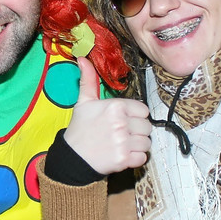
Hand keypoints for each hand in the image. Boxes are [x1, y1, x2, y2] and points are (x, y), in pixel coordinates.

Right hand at [63, 57, 150, 174]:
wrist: (73, 157)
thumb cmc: (80, 129)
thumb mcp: (84, 102)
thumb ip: (89, 80)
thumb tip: (83, 60)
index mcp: (116, 106)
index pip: (143, 110)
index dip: (135, 116)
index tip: (124, 121)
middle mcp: (121, 123)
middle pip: (147, 126)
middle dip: (137, 131)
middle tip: (122, 134)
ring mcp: (123, 142)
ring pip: (147, 142)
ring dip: (137, 145)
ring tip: (122, 144)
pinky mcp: (124, 159)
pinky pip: (143, 157)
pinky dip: (135, 158)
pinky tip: (123, 154)